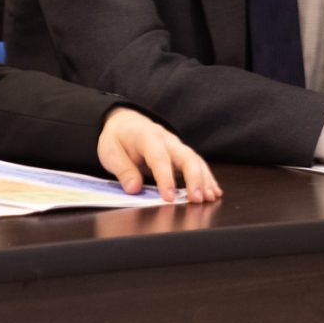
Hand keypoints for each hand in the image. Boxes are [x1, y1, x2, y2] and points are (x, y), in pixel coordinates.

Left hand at [97, 107, 221, 202]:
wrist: (124, 123)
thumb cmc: (117, 138)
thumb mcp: (110, 151)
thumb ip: (122, 169)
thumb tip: (134, 188)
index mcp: (146, 136)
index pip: (159, 157)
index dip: (165, 178)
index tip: (169, 197)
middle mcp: (166, 139)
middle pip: (185, 156)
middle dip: (194, 178)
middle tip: (196, 199)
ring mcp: (176, 145)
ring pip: (195, 160)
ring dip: (204, 179)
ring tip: (209, 198)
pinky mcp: (181, 154)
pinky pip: (197, 164)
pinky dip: (207, 178)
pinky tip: (213, 192)